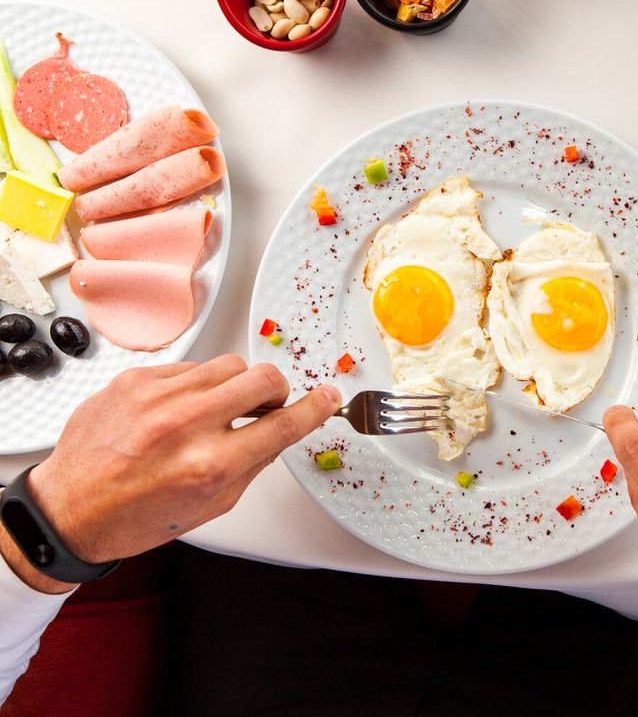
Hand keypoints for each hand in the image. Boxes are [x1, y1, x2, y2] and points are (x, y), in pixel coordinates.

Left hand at [0, 355, 339, 593]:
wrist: (69, 508)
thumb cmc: (134, 516)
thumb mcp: (209, 507)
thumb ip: (251, 466)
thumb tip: (279, 432)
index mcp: (211, 465)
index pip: (283, 424)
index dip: (315, 408)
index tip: (326, 397)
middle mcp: (187, 425)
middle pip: (264, 379)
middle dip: (275, 391)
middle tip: (265, 405)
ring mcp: (159, 396)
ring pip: (230, 364)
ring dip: (236, 385)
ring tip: (217, 408)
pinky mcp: (136, 379)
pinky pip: (190, 366)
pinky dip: (197, 384)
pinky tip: (180, 407)